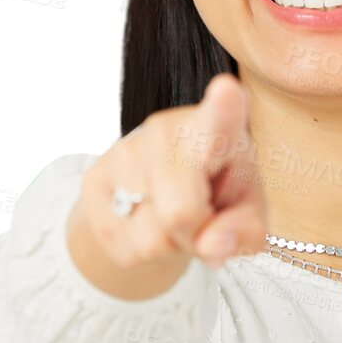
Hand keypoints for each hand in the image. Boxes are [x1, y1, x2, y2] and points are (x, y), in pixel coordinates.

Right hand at [64, 73, 267, 299]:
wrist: (157, 198)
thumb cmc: (217, 195)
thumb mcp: (246, 214)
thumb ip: (243, 230)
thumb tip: (213, 244)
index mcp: (217, 127)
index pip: (220, 117)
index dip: (223, 107)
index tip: (226, 90)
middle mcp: (166, 130)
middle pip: (181, 212)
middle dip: (196, 235)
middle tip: (203, 217)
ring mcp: (125, 151)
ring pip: (154, 238)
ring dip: (171, 244)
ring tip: (175, 217)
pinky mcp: (95, 181)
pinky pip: (130, 247)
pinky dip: (148, 251)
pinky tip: (149, 223)